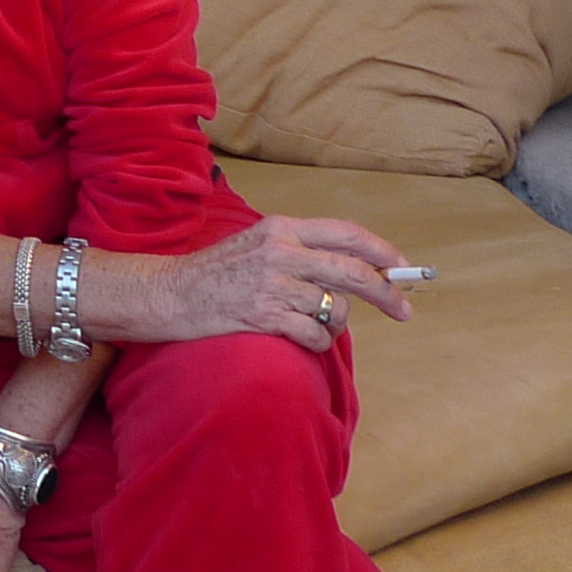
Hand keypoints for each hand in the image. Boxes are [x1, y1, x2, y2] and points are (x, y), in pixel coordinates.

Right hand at [130, 215, 412, 351]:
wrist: (167, 293)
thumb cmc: (213, 272)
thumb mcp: (255, 244)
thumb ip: (299, 250)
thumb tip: (351, 269)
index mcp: (282, 228)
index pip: (348, 234)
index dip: (383, 252)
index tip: (402, 268)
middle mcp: (281, 252)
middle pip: (354, 271)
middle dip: (388, 293)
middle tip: (404, 310)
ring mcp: (273, 285)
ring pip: (336, 309)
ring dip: (335, 324)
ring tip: (315, 324)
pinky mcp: (264, 316)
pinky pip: (315, 335)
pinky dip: (318, 343)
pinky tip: (303, 339)